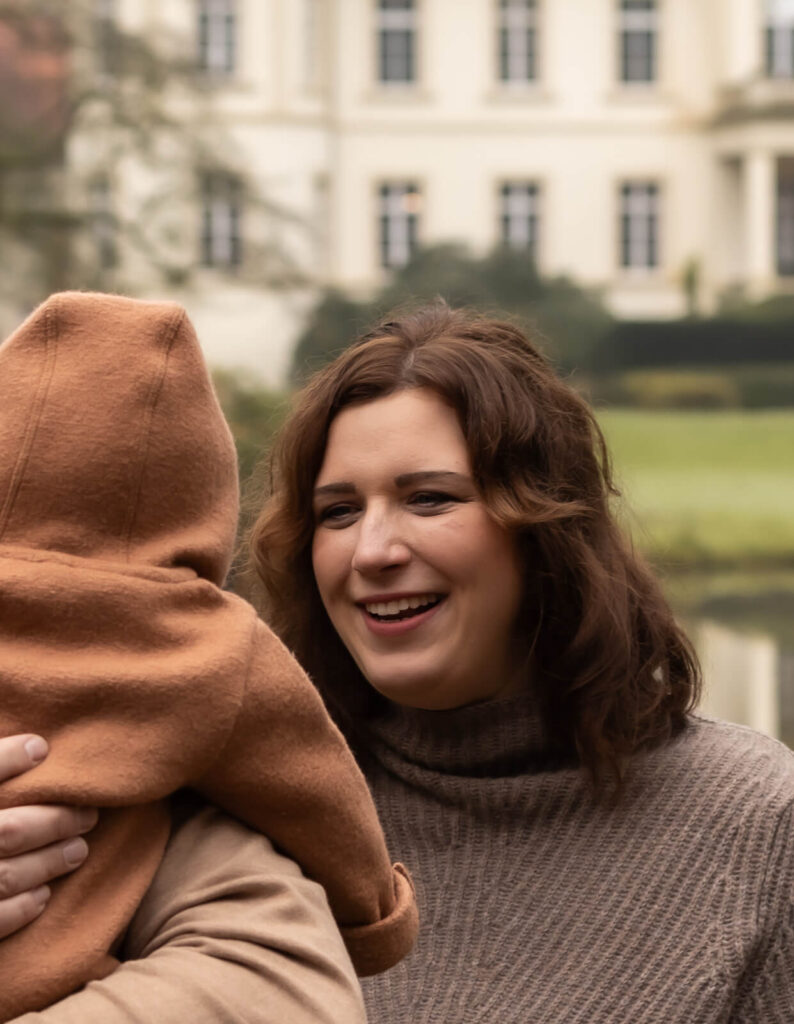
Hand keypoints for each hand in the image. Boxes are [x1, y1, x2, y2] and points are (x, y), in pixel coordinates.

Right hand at [0, 734, 96, 938]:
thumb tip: (24, 745)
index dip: (6, 758)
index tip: (40, 746)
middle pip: (5, 830)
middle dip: (52, 820)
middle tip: (87, 812)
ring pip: (5, 875)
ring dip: (48, 861)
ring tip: (78, 849)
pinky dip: (20, 908)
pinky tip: (42, 895)